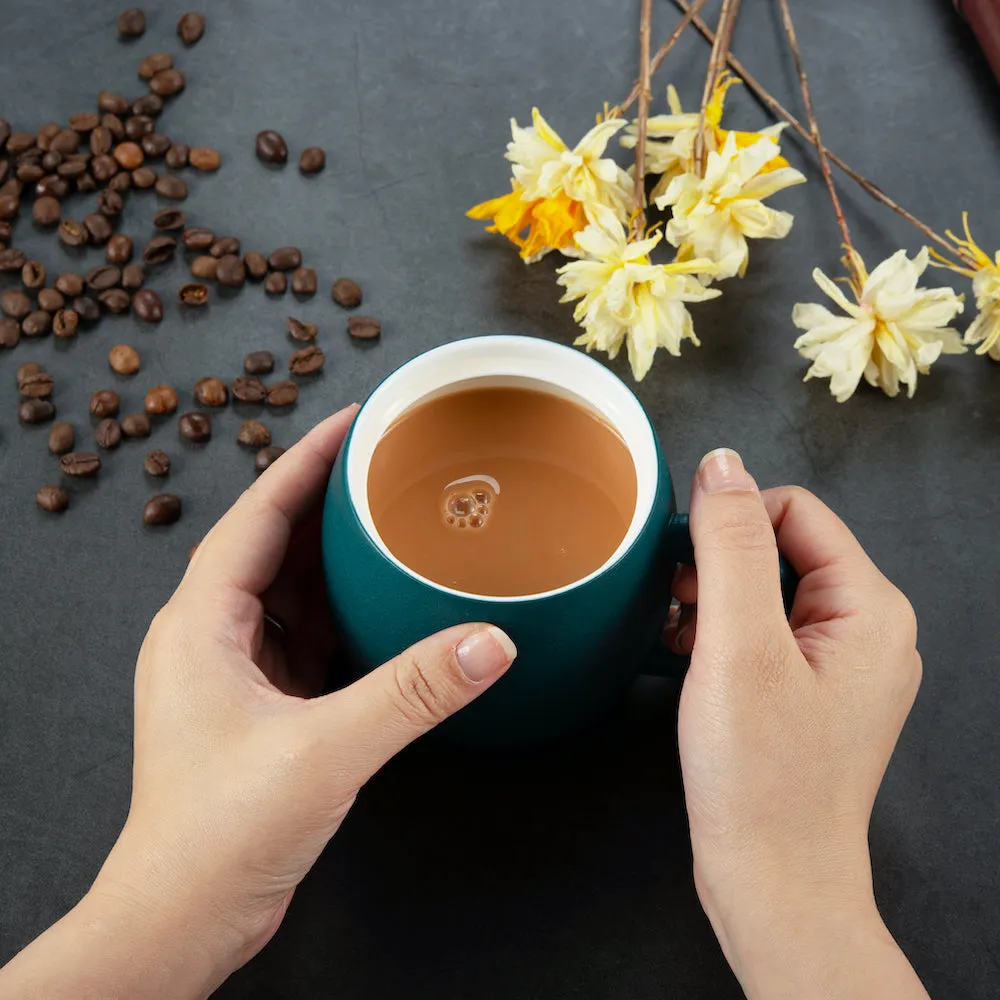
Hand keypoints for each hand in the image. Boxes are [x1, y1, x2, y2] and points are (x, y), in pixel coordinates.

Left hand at [0, 405, 516, 999]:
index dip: (307, 460)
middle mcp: (210, 636)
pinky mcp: (258, 706)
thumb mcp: (326, 749)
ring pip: (289, 590)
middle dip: (328, 500)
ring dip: (335, 556)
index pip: (258, 513)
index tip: (354, 420)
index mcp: (202, 622)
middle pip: (274, 541)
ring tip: (392, 522)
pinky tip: (382, 605)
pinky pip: (303, 634)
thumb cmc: (217, 835)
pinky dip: (341, 611)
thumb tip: (490, 642)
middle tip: (388, 464)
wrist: (183, 915)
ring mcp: (232, 672)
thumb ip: (414, 690)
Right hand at [673, 449, 927, 999]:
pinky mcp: (812, 692)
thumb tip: (721, 464)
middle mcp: (867, 629)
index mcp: (869, 607)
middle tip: (678, 610)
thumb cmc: (760, 777)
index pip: (792, 510)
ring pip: (766, 589)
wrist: (772, 882)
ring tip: (680, 640)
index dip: (729, 524)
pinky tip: (689, 659)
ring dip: (713, 601)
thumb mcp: (738, 646)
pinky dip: (720, 634)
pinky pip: (764, 631)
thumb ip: (731, 545)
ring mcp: (841, 664)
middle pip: (780, 548)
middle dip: (717, 567)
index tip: (679, 563)